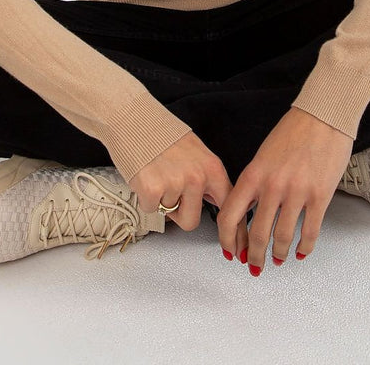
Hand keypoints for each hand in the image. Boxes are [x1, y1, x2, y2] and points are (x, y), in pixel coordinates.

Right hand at [128, 130, 248, 247]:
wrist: (133, 120)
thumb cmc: (161, 134)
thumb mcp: (196, 153)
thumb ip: (208, 178)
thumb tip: (219, 202)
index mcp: (212, 168)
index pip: (228, 207)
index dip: (232, 232)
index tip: (236, 249)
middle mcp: (197, 177)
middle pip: (192, 221)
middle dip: (179, 213)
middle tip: (170, 191)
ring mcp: (175, 184)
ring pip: (169, 216)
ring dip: (161, 202)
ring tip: (157, 175)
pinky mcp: (152, 190)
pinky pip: (150, 209)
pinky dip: (145, 198)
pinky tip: (146, 176)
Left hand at [216, 107, 353, 273]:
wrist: (323, 115)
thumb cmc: (293, 131)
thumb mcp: (263, 155)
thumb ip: (255, 182)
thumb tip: (249, 211)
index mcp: (253, 174)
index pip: (230, 216)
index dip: (228, 240)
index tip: (231, 250)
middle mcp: (272, 186)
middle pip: (257, 234)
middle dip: (254, 255)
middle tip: (254, 264)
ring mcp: (297, 192)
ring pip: (283, 237)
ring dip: (279, 254)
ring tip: (279, 259)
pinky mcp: (320, 195)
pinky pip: (310, 231)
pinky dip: (304, 247)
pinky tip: (301, 251)